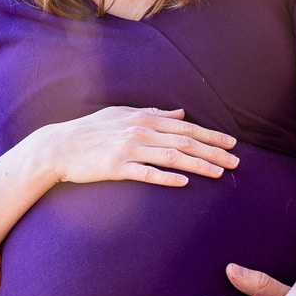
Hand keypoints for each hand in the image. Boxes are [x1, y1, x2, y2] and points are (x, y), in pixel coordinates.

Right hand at [29, 107, 237, 187]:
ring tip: (220, 173)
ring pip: (172, 157)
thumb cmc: (92, 130)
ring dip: (198, 165)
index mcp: (145, 119)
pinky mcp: (116, 166)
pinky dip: (166, 177)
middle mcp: (141, 131)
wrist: (59, 146)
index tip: (232, 144)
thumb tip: (179, 113)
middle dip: (213, 152)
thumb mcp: (123, 115)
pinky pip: (145, 173)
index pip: (186, 127)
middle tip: (236, 162)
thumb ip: (153, 114)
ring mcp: (129, 149)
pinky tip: (183, 182)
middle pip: (185, 142)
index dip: (211, 136)